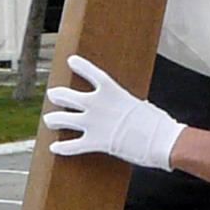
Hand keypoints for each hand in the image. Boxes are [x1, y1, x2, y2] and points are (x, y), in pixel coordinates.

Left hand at [43, 55, 181, 169]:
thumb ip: (123, 104)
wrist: (160, 140)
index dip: (80, 66)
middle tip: (52, 94)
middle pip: (69, 96)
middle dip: (57, 95)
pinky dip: (62, 147)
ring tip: (49, 121)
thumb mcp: (138, 105)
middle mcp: (97, 104)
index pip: (92, 73)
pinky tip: (54, 148)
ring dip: (54, 120)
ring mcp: (94, 123)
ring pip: (64, 119)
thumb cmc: (156, 123)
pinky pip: (72, 146)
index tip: (71, 60)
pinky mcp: (95, 142)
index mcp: (111, 91)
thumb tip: (123, 110)